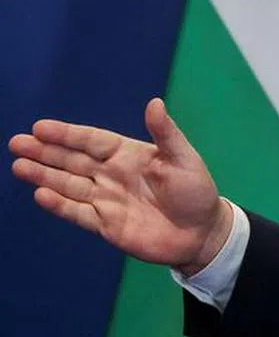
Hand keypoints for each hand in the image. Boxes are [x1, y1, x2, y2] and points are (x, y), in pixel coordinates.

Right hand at [9, 98, 231, 274]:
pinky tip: (40, 195)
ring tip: (18, 165)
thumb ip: (166, 133)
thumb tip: (154, 102)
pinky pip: (78, 212)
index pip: (92, 141)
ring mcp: (107, 200)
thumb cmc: (196, 191)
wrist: (202, 234)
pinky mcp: (106, 224)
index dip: (67, 134)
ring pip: (69, 184)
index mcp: (129, 155)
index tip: (40, 127)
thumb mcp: (184, 158)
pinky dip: (59, 204)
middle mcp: (112, 175)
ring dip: (44, 175)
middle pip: (73, 160)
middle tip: (17, 143)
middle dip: (45, 152)